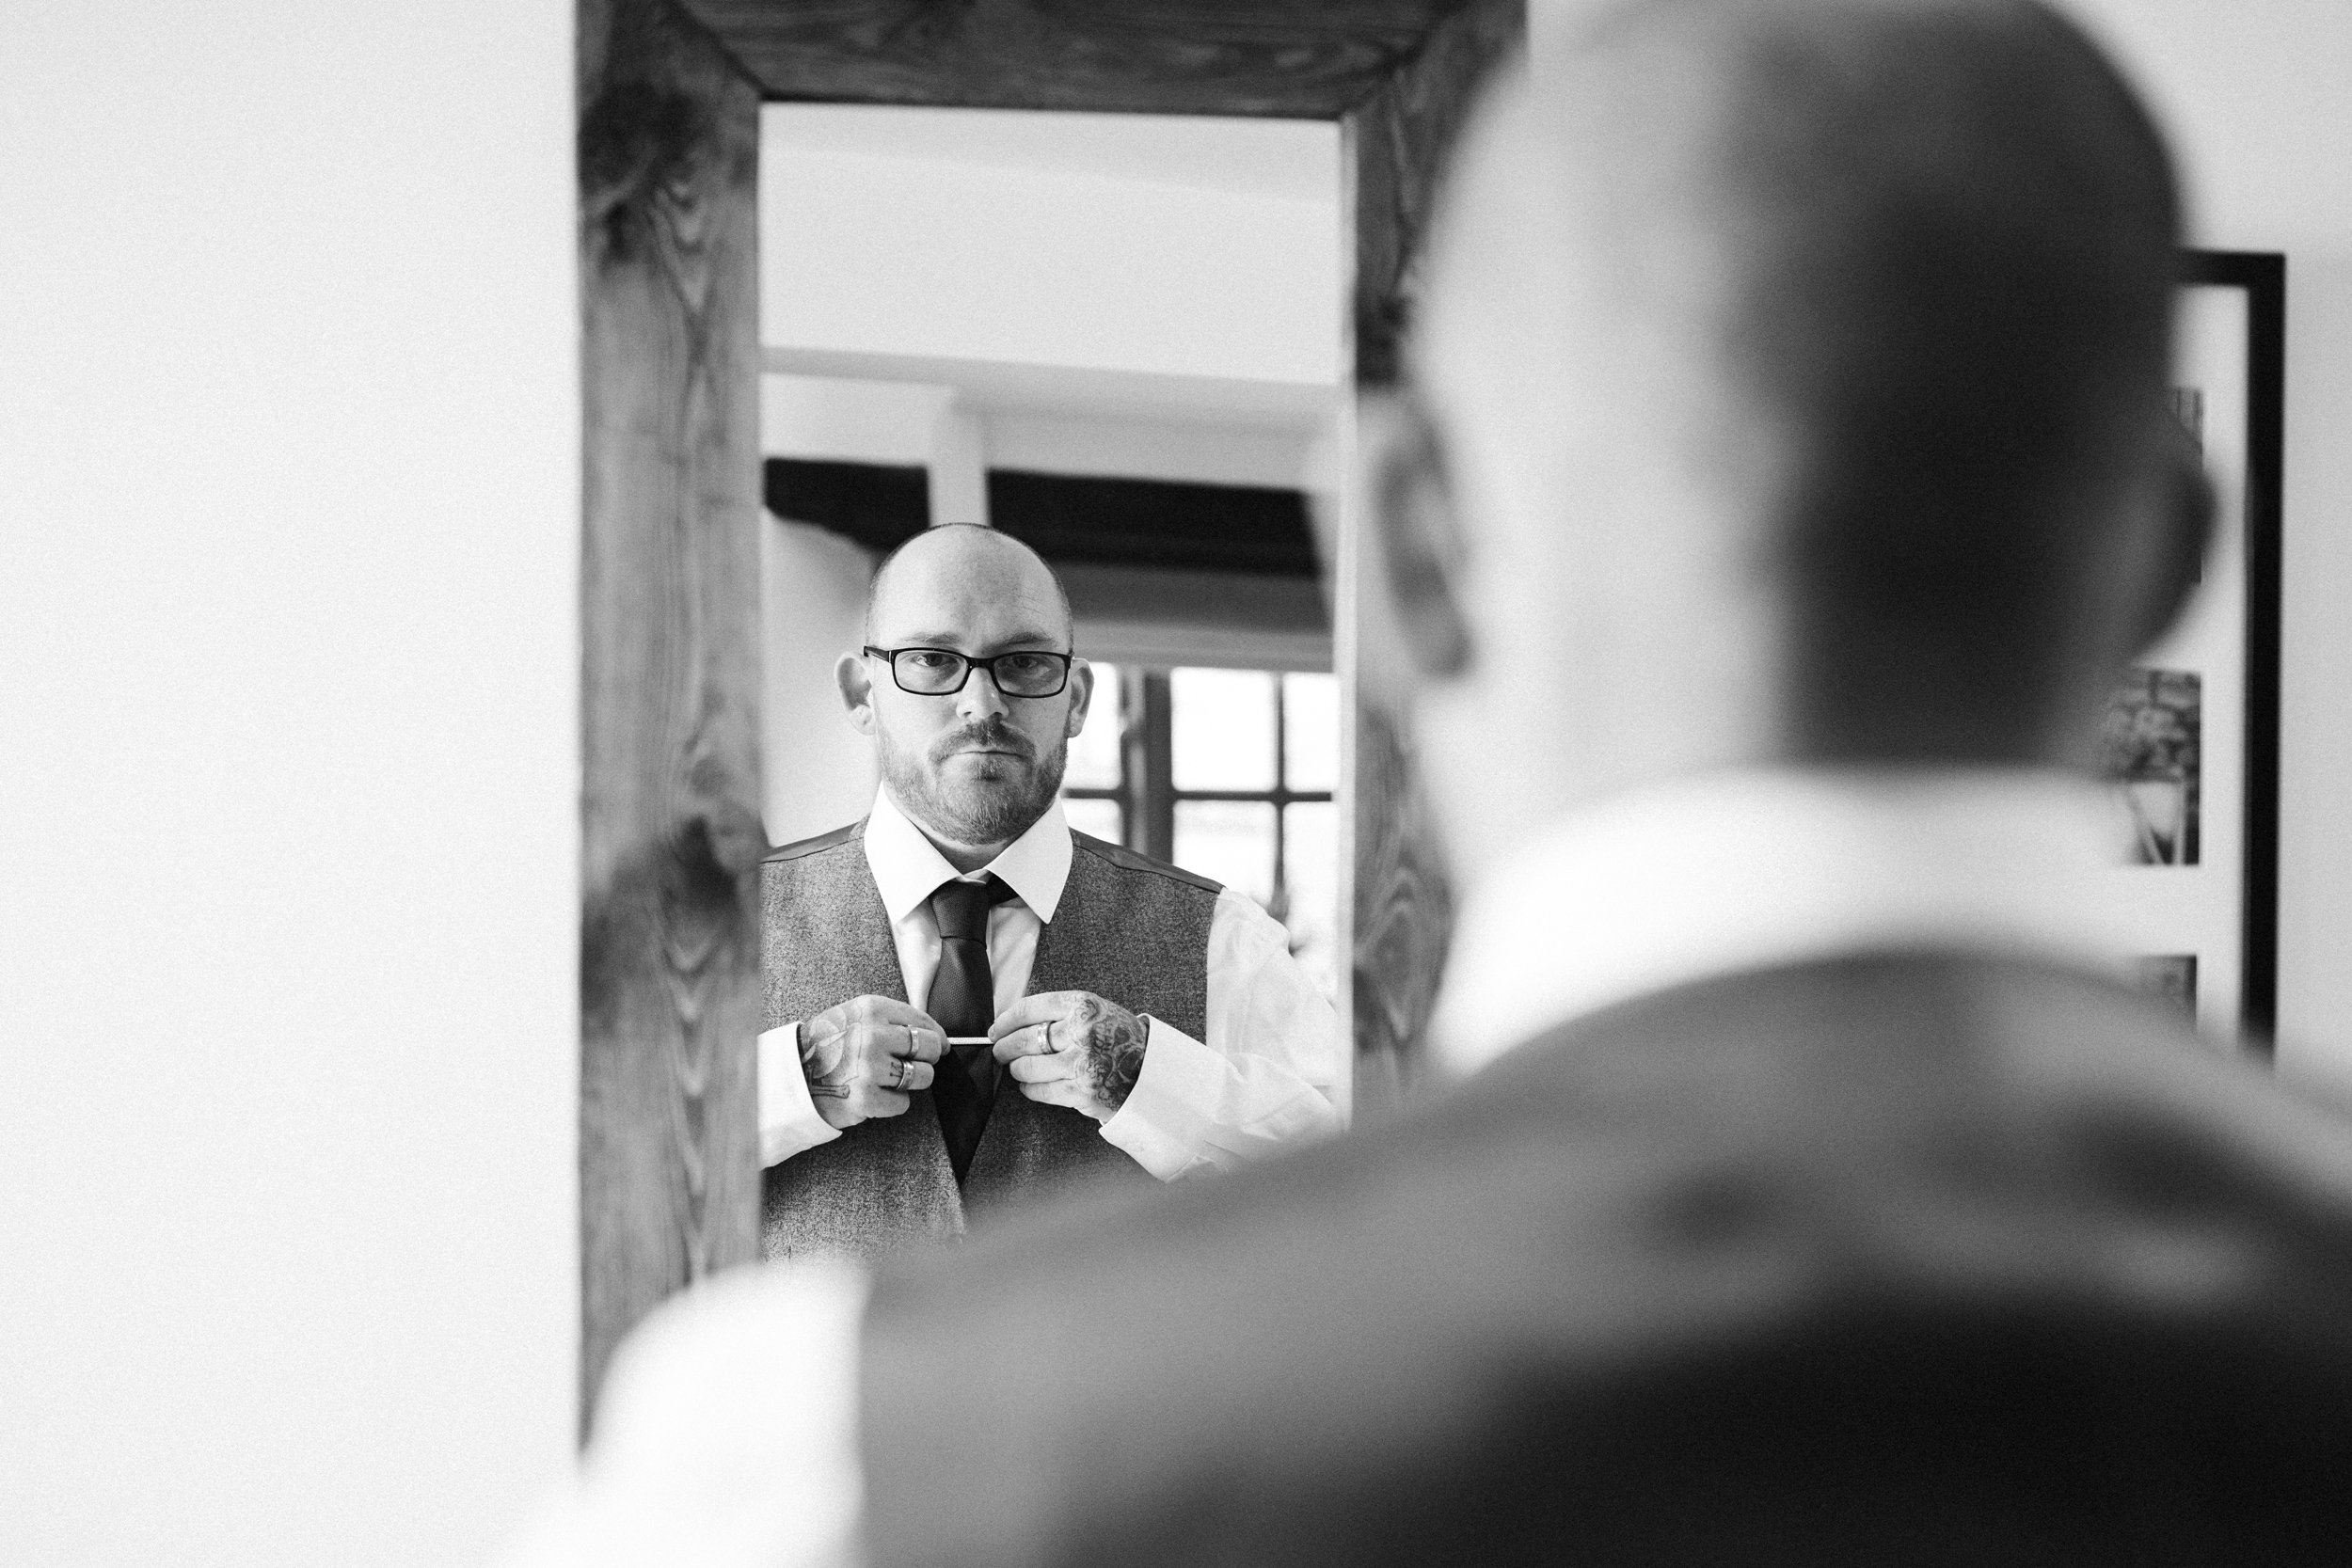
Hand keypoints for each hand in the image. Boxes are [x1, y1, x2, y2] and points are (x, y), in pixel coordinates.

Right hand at [799, 996, 945, 1129]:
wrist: (791, 1076)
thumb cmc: (827, 1045)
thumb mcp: (854, 1016)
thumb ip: (890, 1019)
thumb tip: (937, 1036)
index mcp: (871, 1008)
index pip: (923, 1021)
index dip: (936, 1036)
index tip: (938, 1045)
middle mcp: (873, 1035)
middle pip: (930, 1047)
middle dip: (926, 1058)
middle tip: (909, 1064)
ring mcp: (869, 1068)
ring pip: (923, 1076)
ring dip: (911, 1082)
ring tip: (887, 1080)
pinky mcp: (866, 1099)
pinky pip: (903, 1103)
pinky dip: (893, 1103)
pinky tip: (874, 1095)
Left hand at [989, 991, 1148, 1122]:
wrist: (1151, 1073)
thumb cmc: (1118, 1039)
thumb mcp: (1095, 1012)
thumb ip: (1060, 1013)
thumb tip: (1012, 1023)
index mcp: (1083, 1006)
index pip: (1030, 1009)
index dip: (1005, 1021)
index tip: (996, 1029)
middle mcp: (1082, 1032)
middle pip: (1024, 1040)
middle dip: (1003, 1048)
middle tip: (999, 1051)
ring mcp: (1081, 1063)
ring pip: (1027, 1067)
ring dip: (1017, 1069)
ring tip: (1018, 1068)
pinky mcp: (1081, 1091)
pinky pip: (1039, 1090)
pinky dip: (1029, 1088)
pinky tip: (1031, 1085)